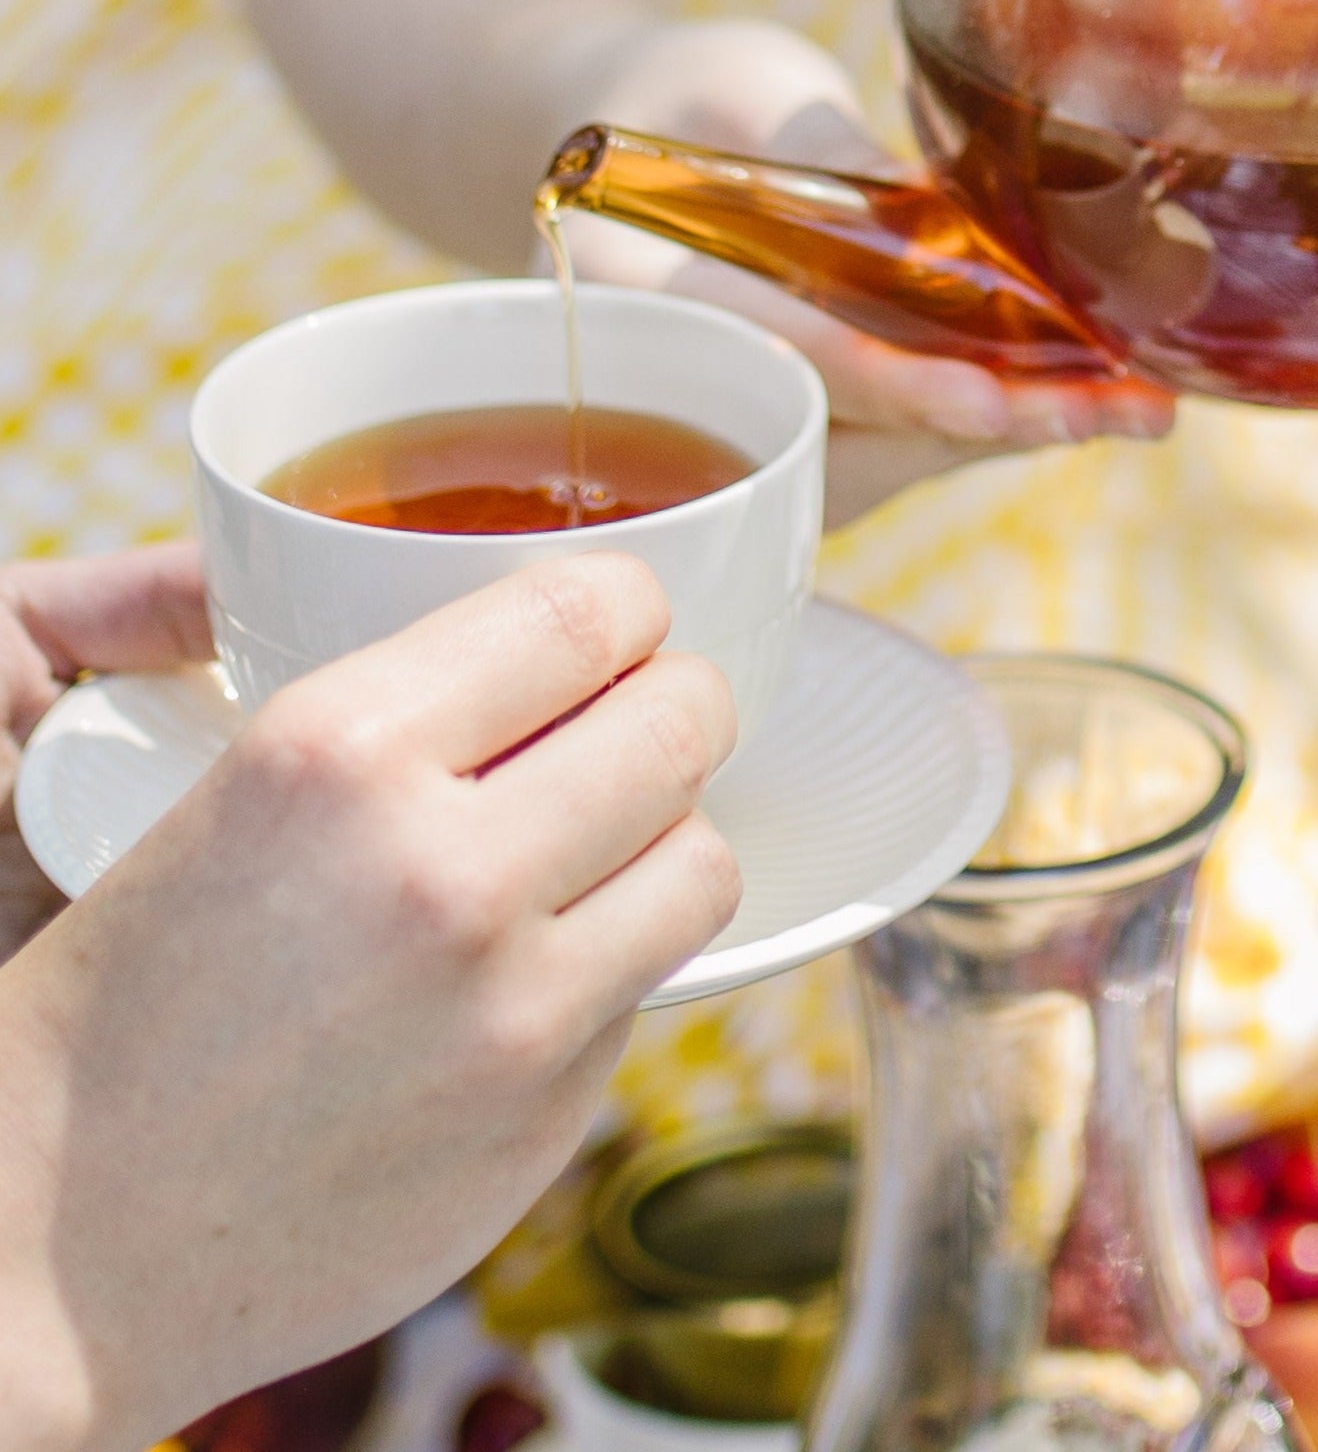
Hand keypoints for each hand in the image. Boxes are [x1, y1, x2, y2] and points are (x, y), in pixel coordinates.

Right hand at [0, 557, 737, 1451]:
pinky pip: (644, 997)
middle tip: (637, 726)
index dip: (629, 608)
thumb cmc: (120, 1011)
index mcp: (343, 748)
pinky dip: (607, 978)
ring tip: (597, 856)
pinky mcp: (545, 1124)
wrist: (54, 1258)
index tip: (626, 623)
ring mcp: (512, 1011)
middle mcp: (446, 871)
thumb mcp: (242, 790)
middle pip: (684, 722)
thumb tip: (581, 654)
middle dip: (672, 709)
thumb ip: (412, 717)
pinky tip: (516, 992)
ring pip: (704, 862)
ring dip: (662, 846)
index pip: (589, 610)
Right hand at [567, 20, 1172, 527]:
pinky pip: (896, 439)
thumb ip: (816, 141)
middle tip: (1122, 410)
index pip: (784, 358)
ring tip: (1140, 406)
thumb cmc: (675, 90)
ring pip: (888, 455)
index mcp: (639, 297)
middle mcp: (684, 386)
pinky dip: (991, 419)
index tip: (988, 401)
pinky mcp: (796, 424)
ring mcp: (740, 421)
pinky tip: (1091, 393)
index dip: (892, 385)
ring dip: (1014, 433)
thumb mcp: (737, 84)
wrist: (608, 135)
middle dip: (994, 428)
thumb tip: (925, 205)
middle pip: (852, 436)